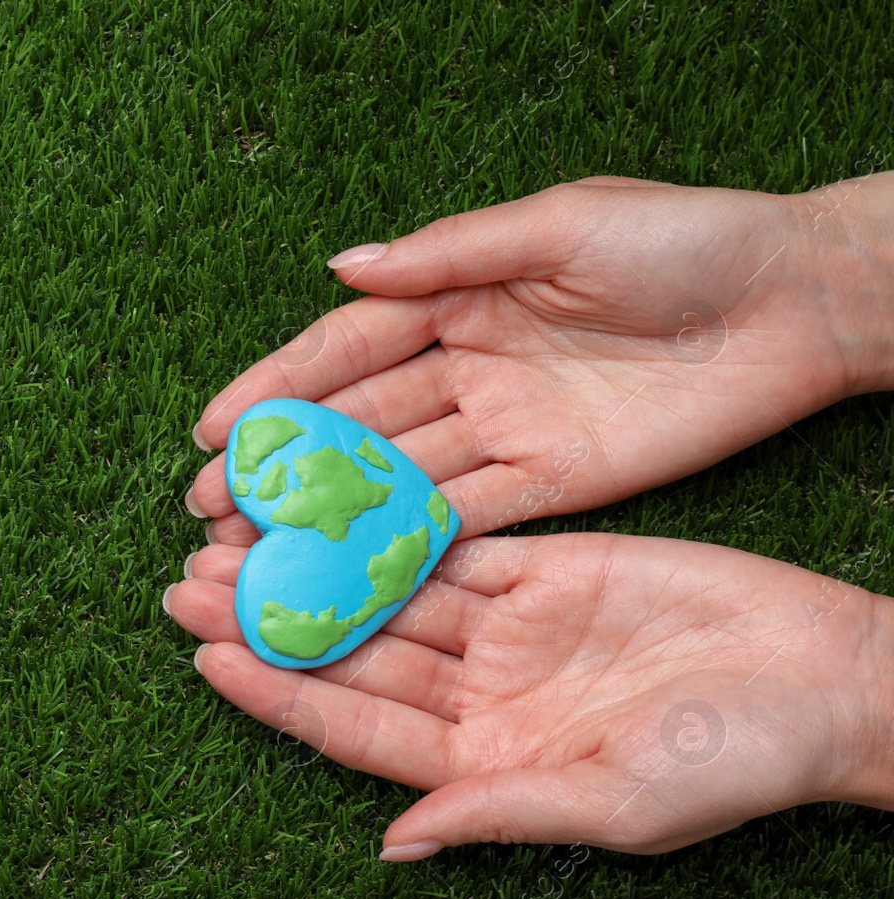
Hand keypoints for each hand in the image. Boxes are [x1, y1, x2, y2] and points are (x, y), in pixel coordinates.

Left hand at [164, 533, 893, 856]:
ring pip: (383, 590)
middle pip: (350, 651)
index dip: (279, 691)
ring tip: (233, 526)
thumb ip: (498, 811)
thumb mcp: (615, 803)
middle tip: (188, 580)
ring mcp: (501, 628)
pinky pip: (446, 542)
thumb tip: (392, 847)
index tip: (206, 658)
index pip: (353, 726)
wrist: (829, 680)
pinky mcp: (536, 567)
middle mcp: (474, 695)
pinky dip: (387, 521)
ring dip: (313, 562)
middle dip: (271, 614)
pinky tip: (330, 496)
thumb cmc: (736, 763)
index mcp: (478, 763)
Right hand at [186, 173, 893, 540]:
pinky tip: (348, 569)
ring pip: (397, 479)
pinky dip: (406, 544)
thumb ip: (448, 254)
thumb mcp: (558, 224)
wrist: (795, 301)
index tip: (210, 428)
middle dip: (283, 465)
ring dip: (328, 514)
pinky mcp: (551, 486)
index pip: (346, 348)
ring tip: (255, 550)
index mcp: (461, 296)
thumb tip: (339, 265)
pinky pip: (465, 519)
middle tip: (209, 509)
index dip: (276, 387)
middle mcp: (469, 367)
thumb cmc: (680, 241)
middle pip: (356, 424)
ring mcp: (506, 431)